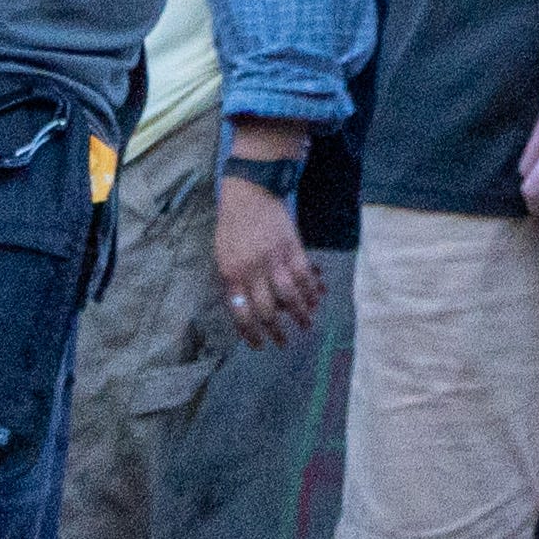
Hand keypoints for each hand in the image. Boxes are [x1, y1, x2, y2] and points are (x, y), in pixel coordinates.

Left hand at [216, 173, 323, 345]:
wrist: (249, 194)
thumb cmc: (232, 227)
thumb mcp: (223, 257)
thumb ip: (234, 281)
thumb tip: (249, 304)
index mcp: (231, 274)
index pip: (241, 312)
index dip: (250, 332)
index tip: (258, 344)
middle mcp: (252, 270)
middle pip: (267, 308)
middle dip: (276, 330)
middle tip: (282, 342)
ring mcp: (274, 258)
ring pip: (290, 294)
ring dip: (300, 313)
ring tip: (306, 325)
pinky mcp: (293, 246)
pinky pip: (304, 273)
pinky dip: (311, 288)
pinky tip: (316, 299)